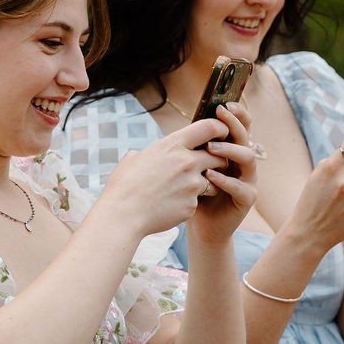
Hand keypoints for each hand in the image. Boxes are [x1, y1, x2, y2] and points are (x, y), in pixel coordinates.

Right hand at [97, 117, 234, 237]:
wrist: (122, 216)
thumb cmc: (123, 185)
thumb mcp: (135, 158)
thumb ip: (153, 153)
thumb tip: (154, 154)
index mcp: (172, 145)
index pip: (209, 127)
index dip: (220, 129)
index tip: (221, 134)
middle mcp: (187, 163)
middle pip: (219, 155)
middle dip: (219, 159)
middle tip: (212, 164)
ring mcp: (191, 185)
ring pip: (214, 180)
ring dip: (208, 183)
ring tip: (188, 188)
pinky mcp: (192, 205)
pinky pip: (198, 201)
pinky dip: (189, 202)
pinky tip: (172, 205)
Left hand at [187, 103, 257, 246]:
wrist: (200, 224)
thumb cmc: (194, 190)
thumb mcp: (193, 163)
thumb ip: (196, 145)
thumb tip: (189, 120)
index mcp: (233, 150)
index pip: (241, 126)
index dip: (237, 114)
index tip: (223, 104)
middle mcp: (244, 162)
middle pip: (246, 136)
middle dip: (234, 123)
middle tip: (220, 114)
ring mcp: (248, 179)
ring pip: (248, 158)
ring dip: (229, 150)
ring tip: (210, 148)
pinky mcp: (247, 198)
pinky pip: (240, 186)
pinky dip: (224, 179)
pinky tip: (209, 175)